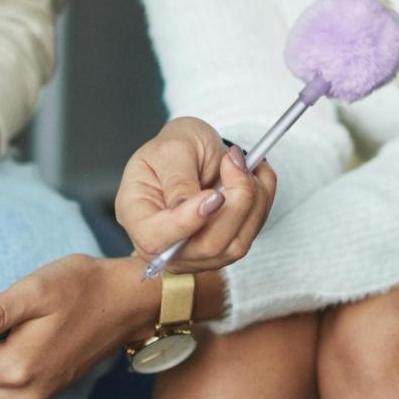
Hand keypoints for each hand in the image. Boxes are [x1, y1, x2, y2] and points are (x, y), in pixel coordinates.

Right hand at [116, 118, 277, 271]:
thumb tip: (191, 207)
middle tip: (236, 162)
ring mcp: (195, 251)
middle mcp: (165, 242)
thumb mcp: (169, 150)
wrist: (191, 149)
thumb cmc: (173, 147)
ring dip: (252, 201)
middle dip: (234, 204)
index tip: (216, 195)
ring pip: (234, 245)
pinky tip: (256, 176)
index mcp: (136, 216)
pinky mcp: (223, 247)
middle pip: (204, 246)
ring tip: (245, 165)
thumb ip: (178, 180)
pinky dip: (261, 202)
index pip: (156, 238)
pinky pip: (250, 234)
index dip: (188, 222)